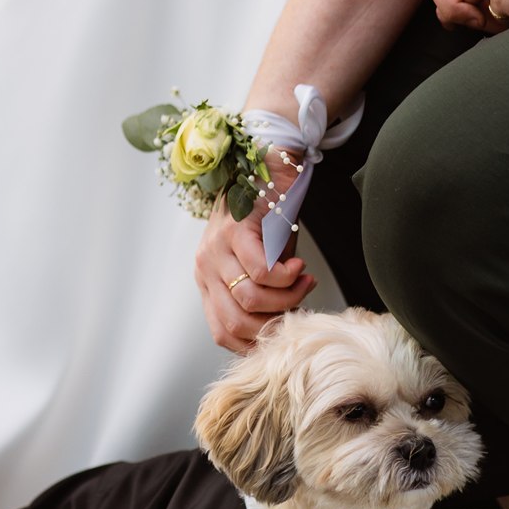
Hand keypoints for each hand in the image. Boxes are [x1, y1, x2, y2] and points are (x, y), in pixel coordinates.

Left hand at [194, 147, 316, 353]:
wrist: (269, 166)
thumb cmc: (267, 219)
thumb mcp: (259, 262)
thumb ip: (262, 294)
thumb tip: (282, 329)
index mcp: (208, 282)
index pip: (223, 333)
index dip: (257, 342)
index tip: (285, 330)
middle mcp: (205, 268)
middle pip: (235, 324)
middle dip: (275, 323)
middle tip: (301, 302)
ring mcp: (215, 250)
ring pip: (248, 299)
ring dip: (286, 298)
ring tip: (303, 282)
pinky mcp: (233, 231)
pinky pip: (260, 270)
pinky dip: (286, 277)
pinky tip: (298, 266)